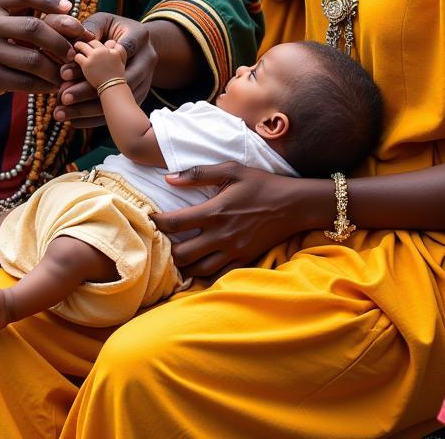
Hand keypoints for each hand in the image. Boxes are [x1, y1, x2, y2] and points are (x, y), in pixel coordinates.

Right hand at [0, 0, 92, 104]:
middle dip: (60, 41)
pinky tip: (53, 85)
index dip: (50, 0)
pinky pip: (25, 81)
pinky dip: (44, 84)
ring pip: (33, 59)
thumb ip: (28, 15)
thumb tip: (72, 19)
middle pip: (34, 29)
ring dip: (56, 68)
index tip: (70, 8)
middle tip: (75, 51)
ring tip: (67, 71)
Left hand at [57, 14, 156, 127]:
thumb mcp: (104, 22)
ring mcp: (147, 79)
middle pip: (120, 79)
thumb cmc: (114, 30)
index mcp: (140, 35)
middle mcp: (148, 58)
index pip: (122, 49)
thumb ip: (91, 28)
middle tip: (63, 97)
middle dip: (89, 90)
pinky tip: (73, 120)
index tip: (68, 72)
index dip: (96, 61)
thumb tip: (77, 44)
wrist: (139, 44)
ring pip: (119, 99)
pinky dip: (95, 118)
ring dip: (89, 109)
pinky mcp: (141, 94)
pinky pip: (119, 110)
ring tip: (61, 112)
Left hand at [73, 38, 127, 88]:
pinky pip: (78, 56)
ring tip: (76, 49)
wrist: (112, 86)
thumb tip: (112, 42)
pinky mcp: (86, 64)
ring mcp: (94, 56)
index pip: (100, 42)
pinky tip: (76, 60)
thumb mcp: (122, 60)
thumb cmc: (117, 76)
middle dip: (86, 43)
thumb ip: (119, 50)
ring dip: (79, 48)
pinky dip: (76, 57)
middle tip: (81, 45)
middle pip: (91, 42)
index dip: (94, 43)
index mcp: (112, 49)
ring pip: (82, 46)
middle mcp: (102, 50)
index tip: (90, 45)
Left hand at [151, 162, 305, 276]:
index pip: (175, 223)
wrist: (294, 205)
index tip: (150, 219)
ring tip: (177, 254)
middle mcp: (222, 236)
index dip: (157, 223)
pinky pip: (216, 275)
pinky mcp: (243, 260)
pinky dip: (202, 273)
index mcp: (216, 212)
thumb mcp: (232, 170)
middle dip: (167, 249)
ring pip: (197, 270)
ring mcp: (233, 251)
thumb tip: (168, 178)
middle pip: (182, 254)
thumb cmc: (261, 183)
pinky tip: (197, 265)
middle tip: (162, 241)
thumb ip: (198, 173)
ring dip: (183, 264)